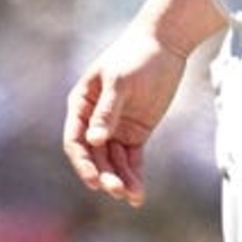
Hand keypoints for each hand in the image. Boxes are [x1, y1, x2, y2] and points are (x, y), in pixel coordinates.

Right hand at [61, 26, 190, 207]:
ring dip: (120, 179)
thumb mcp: (120, 82)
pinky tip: (139, 193)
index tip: (94, 180)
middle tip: (118, 191)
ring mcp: (115, 128)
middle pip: (95, 156)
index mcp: (82, 104)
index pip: (75, 139)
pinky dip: (134, 176)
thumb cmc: (136, 56)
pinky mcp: (135, 133)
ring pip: (113, 162)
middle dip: (105, 174)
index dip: (82, 162)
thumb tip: (94, 139)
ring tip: (133, 196)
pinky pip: (131, 160)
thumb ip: (107, 111)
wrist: (165, 45)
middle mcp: (94, 120)